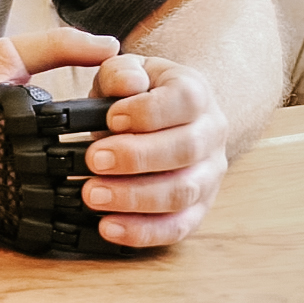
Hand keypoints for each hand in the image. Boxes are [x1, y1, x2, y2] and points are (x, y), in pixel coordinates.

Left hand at [79, 54, 228, 247]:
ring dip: (135, 198)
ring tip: (93, 195)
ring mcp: (209, 174)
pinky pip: (177, 227)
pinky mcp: (198, 209)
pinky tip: (109, 227)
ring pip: (182, 192)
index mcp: (196, 93)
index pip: (184, 100)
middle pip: (186, 149)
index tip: (110, 118)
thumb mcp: (129, 71)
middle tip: (92, 160)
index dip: (147, 111)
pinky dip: (143, 231)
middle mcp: (211, 134)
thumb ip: (121, 71)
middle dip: (136, 157)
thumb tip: (128, 83)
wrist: (166, 118)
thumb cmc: (141, 94)